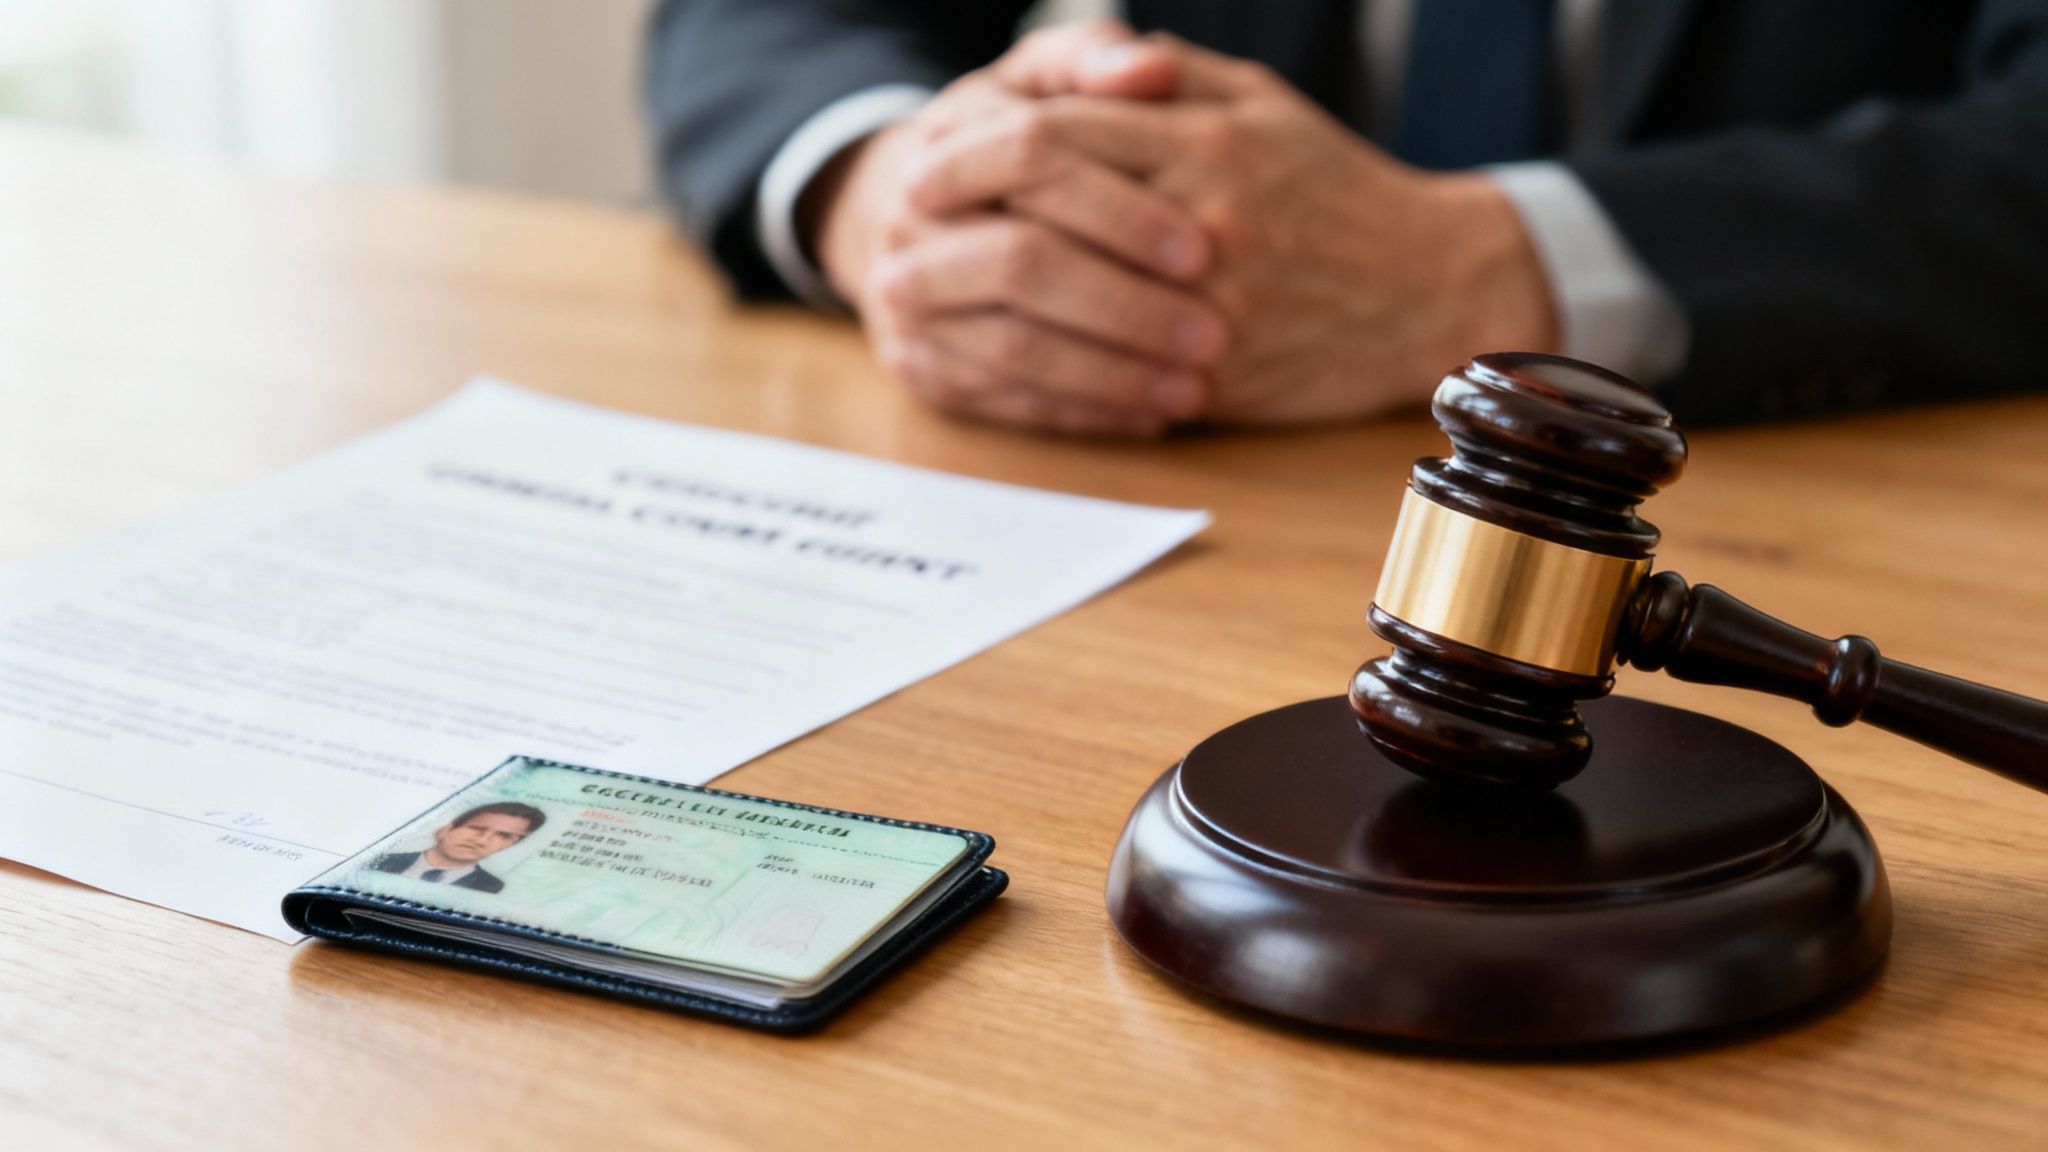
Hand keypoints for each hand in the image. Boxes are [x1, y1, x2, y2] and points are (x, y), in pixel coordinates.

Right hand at [806, 21, 1229, 436]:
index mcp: (946, 141)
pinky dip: (1085, 414)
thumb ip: (1098, 60)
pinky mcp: (922, 370)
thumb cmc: (1017, 145)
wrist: (925, 214)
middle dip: (1126, 306)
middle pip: (1023, 264)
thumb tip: (1154, 69)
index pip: (1033, 161)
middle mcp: (908, 225)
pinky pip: (1007, 403)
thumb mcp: (1047, 84)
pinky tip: (1152, 415)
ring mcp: (907, 305)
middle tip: (1212, 337)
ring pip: (1016, 348)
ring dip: (1113, 375)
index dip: (1121, 209)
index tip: (1203, 251)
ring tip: (1196, 390)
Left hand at [910, 36, 1560, 425]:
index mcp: (1208, 143)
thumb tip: (1072, 67)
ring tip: (929, 299)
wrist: (1429, 289)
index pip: (1052, 137)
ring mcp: (1208, 308)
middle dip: (955, 224)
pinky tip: (995, 355)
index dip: (970, 153)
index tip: (923, 168)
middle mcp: (1205, 223)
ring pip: (1060, 305)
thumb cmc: (1334, 190)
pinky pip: (1101, 376)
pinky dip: (1040, 368)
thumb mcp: (1259, 104)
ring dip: (980, 303)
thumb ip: (1163, 79)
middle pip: (1040, 216)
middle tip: (899, 235)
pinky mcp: (1216, 379)